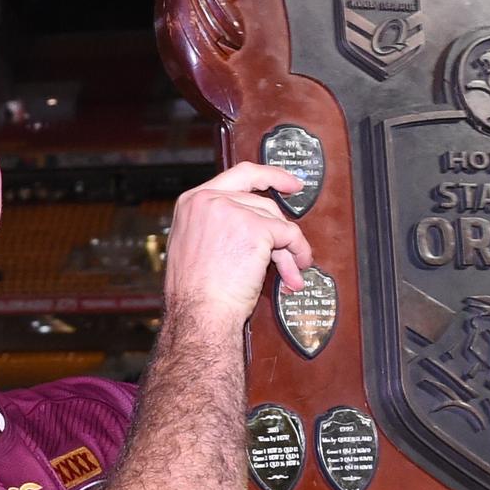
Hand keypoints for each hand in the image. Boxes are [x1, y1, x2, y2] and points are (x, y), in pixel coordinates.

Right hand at [164, 162, 313, 327]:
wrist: (198, 314)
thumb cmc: (195, 294)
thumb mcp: (194, 246)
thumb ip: (217, 226)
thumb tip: (256, 226)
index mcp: (192, 202)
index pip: (238, 175)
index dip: (269, 176)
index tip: (289, 183)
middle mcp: (209, 200)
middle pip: (262, 203)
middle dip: (279, 231)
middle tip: (292, 253)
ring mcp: (232, 211)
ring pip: (276, 221)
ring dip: (288, 249)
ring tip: (291, 272)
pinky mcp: (254, 228)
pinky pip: (289, 235)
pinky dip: (297, 252)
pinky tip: (295, 270)